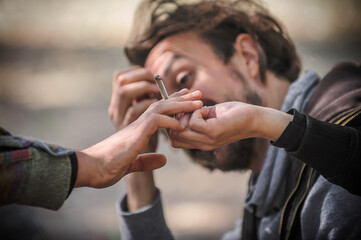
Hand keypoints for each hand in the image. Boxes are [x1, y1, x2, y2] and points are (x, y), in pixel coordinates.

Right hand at [75, 90, 202, 187]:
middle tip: (198, 94)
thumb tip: (164, 160)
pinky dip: (169, 121)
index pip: (158, 109)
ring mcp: (135, 126)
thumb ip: (146, 160)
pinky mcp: (134, 134)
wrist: (91, 169)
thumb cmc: (107, 166)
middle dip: (182, 98)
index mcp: (137, 128)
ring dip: (180, 104)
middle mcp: (136, 123)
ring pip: (159, 107)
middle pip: (162, 103)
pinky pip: (155, 121)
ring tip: (198, 103)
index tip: (188, 99)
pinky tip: (181, 125)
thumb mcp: (132, 164)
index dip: (174, 103)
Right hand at [108, 67, 159, 130]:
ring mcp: (118, 119)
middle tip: (158, 84)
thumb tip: (161, 81)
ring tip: (159, 92)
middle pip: (121, 79)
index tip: (154, 78)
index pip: (119, 75)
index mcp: (117, 103)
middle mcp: (115, 109)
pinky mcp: (126, 130)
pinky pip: (134, 110)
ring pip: (123, 92)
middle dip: (142, 75)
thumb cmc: (147, 136)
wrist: (139, 164)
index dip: (138, 71)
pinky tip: (158, 105)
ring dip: (144, 87)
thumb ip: (147, 100)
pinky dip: (147, 103)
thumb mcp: (145, 114)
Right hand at [170, 102, 291, 149]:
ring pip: (180, 130)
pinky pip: (193, 122)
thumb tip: (180, 109)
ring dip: (185, 114)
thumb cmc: (234, 115)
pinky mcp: (214, 132)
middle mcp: (202, 144)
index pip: (174, 141)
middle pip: (173, 138)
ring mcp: (208, 140)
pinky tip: (206, 109)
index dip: (172, 125)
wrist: (256, 120)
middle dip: (174, 119)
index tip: (181, 111)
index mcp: (200, 142)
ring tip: (197, 108)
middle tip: (186, 107)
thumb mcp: (210, 117)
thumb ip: (196, 117)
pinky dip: (196, 112)